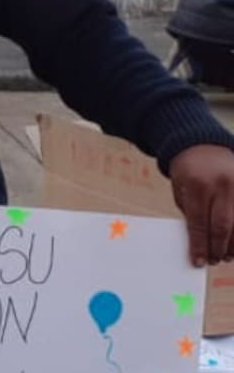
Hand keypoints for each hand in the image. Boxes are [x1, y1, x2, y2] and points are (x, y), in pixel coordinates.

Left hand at [169, 143, 233, 266]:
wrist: (202, 145)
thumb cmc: (188, 171)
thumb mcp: (180, 189)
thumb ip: (191, 213)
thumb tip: (199, 243)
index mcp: (198, 184)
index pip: (199, 222)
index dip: (199, 245)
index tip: (198, 261)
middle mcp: (223, 185)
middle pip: (223, 225)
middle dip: (218, 248)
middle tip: (214, 261)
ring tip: (227, 256)